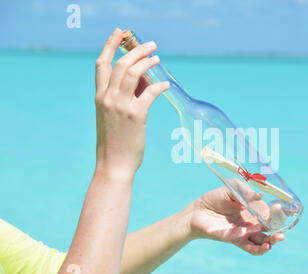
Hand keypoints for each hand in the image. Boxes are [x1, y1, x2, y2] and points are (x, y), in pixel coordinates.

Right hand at [94, 28, 168, 179]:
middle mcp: (107, 98)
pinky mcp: (136, 116)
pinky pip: (150, 93)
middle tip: (151, 45)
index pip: (101, 64)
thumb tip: (144, 78)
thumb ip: (126, 96)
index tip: (119, 32)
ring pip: (133, 73)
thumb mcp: (113, 115)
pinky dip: (159, 86)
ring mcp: (120, 106)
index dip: (109, 45)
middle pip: (121, 63)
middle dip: (136, 50)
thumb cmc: (115, 141)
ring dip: (147, 62)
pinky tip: (166, 84)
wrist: (113, 164)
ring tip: (158, 58)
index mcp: (99, 96)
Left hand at [189, 181, 284, 254]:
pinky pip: (251, 248)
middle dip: (280, 226)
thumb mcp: (232, 188)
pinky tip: (266, 246)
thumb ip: (247, 192)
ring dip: (273, 240)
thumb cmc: (214, 199)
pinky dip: (260, 249)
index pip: (271, 212)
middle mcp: (252, 222)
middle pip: (271, 227)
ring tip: (279, 237)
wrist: (196, 212)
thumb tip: (262, 198)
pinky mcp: (236, 240)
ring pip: (264, 240)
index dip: (280, 212)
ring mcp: (245, 232)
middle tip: (284, 222)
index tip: (287, 209)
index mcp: (253, 209)